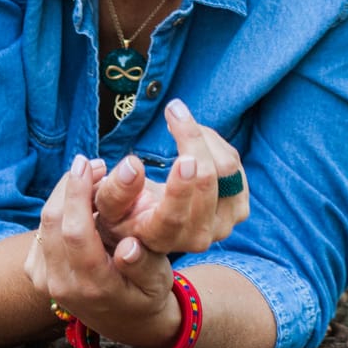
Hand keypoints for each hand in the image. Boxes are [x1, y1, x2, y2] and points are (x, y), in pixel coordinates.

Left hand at [24, 154, 179, 347]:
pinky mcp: (37, 274)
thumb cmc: (147, 293)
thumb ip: (143, 264)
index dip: (77, 193)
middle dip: (69, 185)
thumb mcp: (157, 282)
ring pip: (44, 224)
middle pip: (53, 223)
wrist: (125, 321)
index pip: (75, 233)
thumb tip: (129, 247)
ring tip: (91, 175)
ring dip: (64, 193)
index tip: (87, 164)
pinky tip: (82, 198)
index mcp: (92, 286)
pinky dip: (60, 207)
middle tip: (93, 163)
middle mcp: (61, 285)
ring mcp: (45, 281)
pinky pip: (42, 231)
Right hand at [92, 99, 250, 256]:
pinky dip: (213, 143)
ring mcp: (222, 224)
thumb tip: (132, 165)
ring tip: (177, 120)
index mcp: (161, 238)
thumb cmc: (125, 210)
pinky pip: (235, 165)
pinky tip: (193, 137)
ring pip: (226, 170)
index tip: (185, 159)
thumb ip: (116, 190)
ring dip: (201, 137)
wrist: (151, 222)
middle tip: (174, 109)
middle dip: (192, 140)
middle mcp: (197, 237)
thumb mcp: (108, 204)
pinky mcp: (239, 208)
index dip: (181, 189)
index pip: (174, 216)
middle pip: (207, 182)